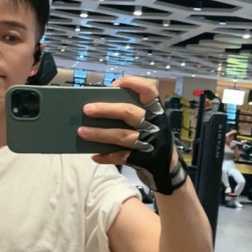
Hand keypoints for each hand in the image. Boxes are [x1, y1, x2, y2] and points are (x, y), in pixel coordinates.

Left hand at [78, 76, 178, 193]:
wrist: (169, 168)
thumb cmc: (152, 138)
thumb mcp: (150, 122)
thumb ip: (132, 114)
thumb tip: (100, 108)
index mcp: (155, 111)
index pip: (149, 91)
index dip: (132, 84)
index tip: (114, 84)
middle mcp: (153, 125)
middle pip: (128, 112)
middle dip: (106, 109)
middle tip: (87, 109)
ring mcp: (149, 143)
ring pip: (121, 136)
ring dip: (100, 133)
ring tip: (82, 132)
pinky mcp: (143, 159)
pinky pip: (121, 156)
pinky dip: (106, 156)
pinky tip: (94, 155)